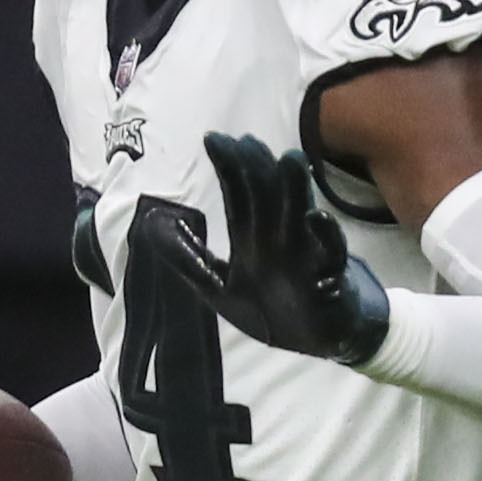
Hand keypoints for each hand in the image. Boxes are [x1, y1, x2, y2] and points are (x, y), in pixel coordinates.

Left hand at [170, 133, 389, 364]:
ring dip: (295, 189)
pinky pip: (331, 253)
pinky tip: (316, 218)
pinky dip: (326, 236)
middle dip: (258, 169)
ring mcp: (305, 255)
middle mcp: (277, 238)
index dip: (227, 167)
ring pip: (299, 215)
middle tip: (249, 141)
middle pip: (267, 196)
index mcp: (251, 239)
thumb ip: (188, 260)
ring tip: (290, 160)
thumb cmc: (271, 311)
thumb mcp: (218, 289)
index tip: (214, 139)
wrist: (318, 341)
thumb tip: (150, 225)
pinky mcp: (329, 277)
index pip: (237, 195)